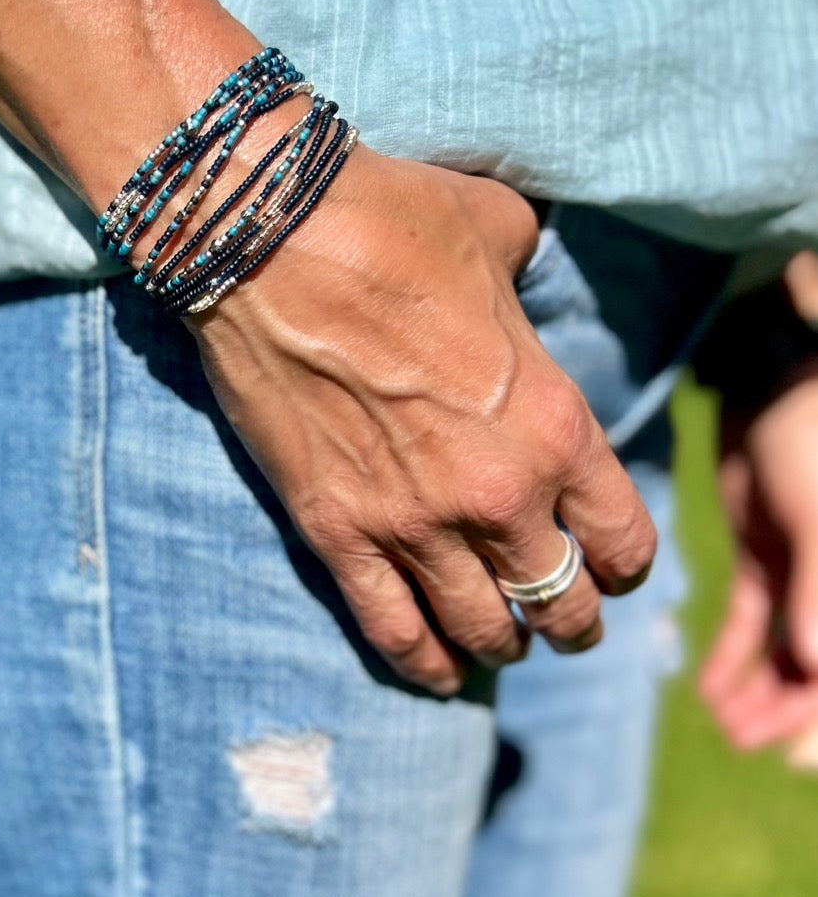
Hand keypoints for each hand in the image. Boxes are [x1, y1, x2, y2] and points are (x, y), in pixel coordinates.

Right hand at [189, 145, 656, 693]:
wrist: (271, 240)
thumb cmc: (392, 223)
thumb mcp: (497, 231)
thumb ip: (527, 275)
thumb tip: (522, 270)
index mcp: (553, 425)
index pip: (621, 537)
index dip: (625, 562)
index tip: (613, 564)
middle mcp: (498, 493)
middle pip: (561, 602)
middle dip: (572, 620)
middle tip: (564, 621)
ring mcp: (412, 522)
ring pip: (482, 628)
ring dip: (501, 645)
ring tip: (501, 645)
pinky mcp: (335, 531)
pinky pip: (391, 628)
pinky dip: (421, 662)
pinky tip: (438, 673)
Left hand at [700, 373, 817, 753]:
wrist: (777, 376)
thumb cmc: (815, 439)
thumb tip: (813, 669)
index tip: (789, 758)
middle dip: (787, 714)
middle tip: (738, 738)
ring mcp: (807, 579)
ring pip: (788, 657)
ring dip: (757, 694)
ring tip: (720, 720)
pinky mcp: (769, 556)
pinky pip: (754, 621)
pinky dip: (733, 656)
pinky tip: (707, 688)